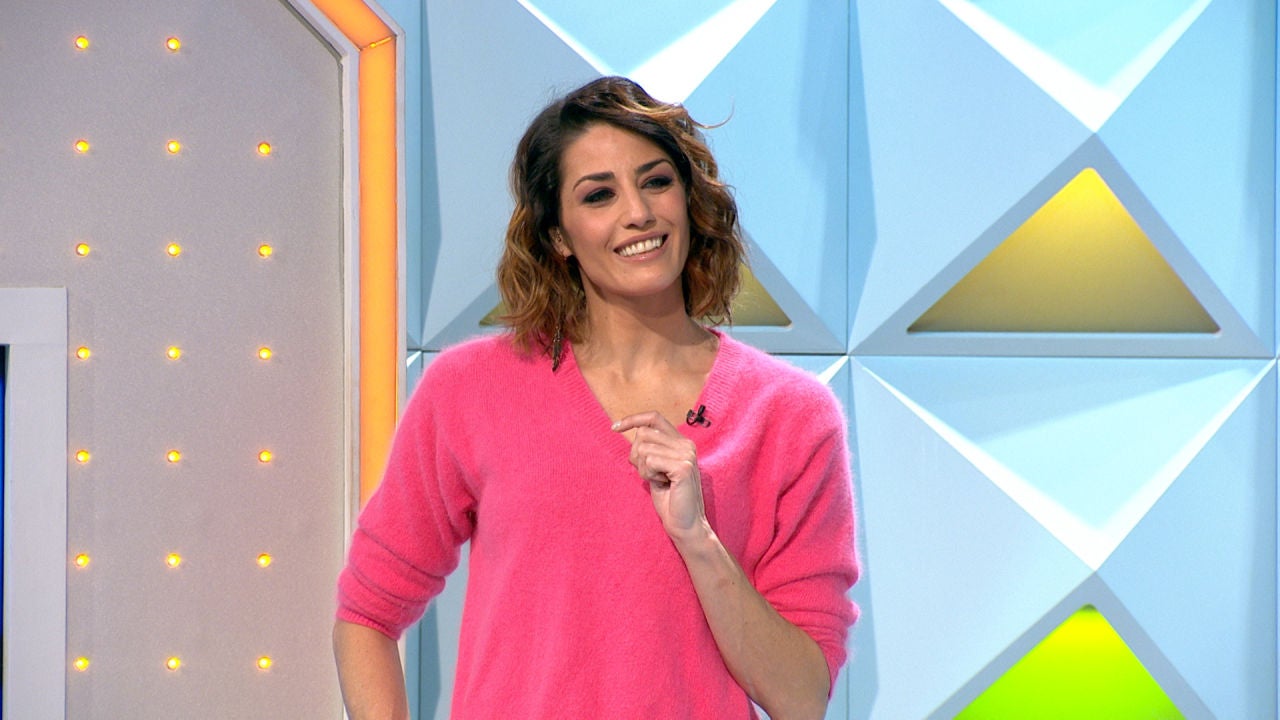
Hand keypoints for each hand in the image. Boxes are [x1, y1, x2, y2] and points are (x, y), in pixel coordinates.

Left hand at [612, 411, 707, 540]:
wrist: (685, 524)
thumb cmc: (669, 499)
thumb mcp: (655, 468)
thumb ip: (648, 450)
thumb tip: (629, 431)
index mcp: (681, 442)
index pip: (654, 417)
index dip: (633, 419)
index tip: (615, 428)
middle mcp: (686, 444)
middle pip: (644, 433)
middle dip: (636, 455)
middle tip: (649, 474)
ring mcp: (686, 454)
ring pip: (644, 448)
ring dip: (643, 468)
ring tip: (658, 481)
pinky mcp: (683, 466)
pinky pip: (649, 460)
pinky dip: (648, 474)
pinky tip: (662, 484)